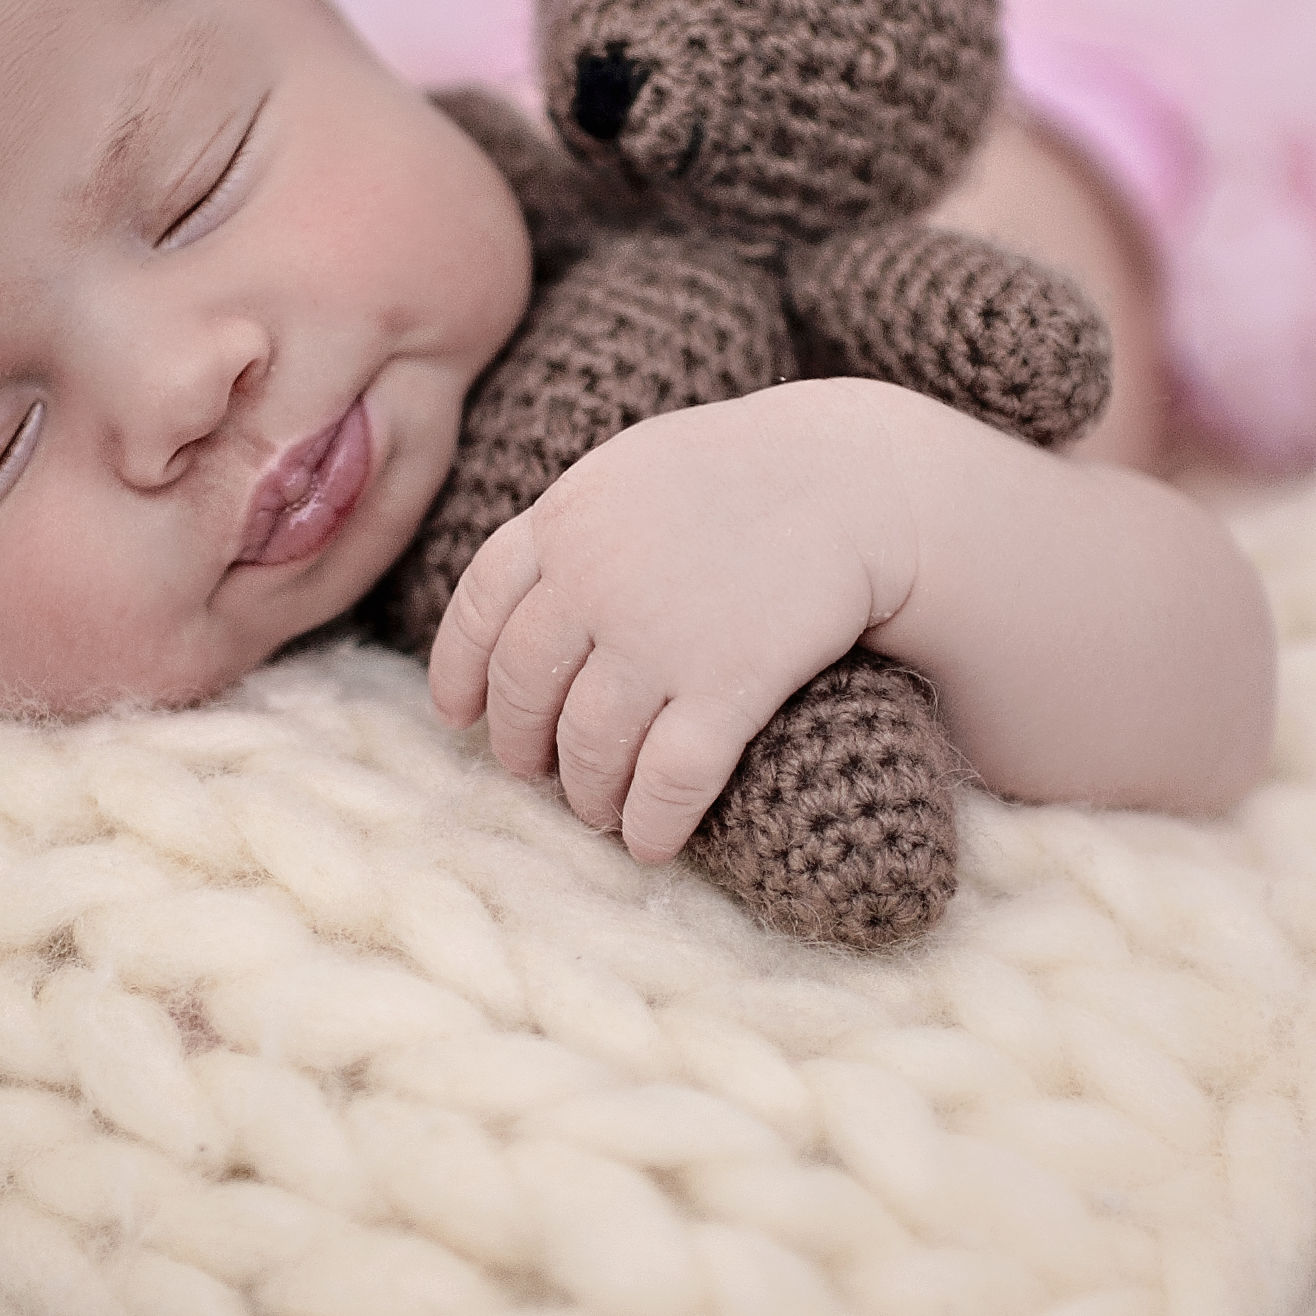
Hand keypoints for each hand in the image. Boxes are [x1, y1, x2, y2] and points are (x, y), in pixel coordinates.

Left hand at [429, 385, 910, 862]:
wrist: (857, 478)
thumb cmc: (745, 476)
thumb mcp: (635, 472)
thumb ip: (572, 528)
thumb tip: (515, 599)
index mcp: (566, 520)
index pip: (479, 610)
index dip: (460, 674)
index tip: (459, 718)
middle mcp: (596, 579)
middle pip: (525, 688)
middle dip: (522, 745)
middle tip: (535, 775)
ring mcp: (659, 634)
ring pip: (590, 746)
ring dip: (587, 794)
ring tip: (598, 811)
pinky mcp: (730, 681)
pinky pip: (671, 777)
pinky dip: (653, 822)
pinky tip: (653, 842)